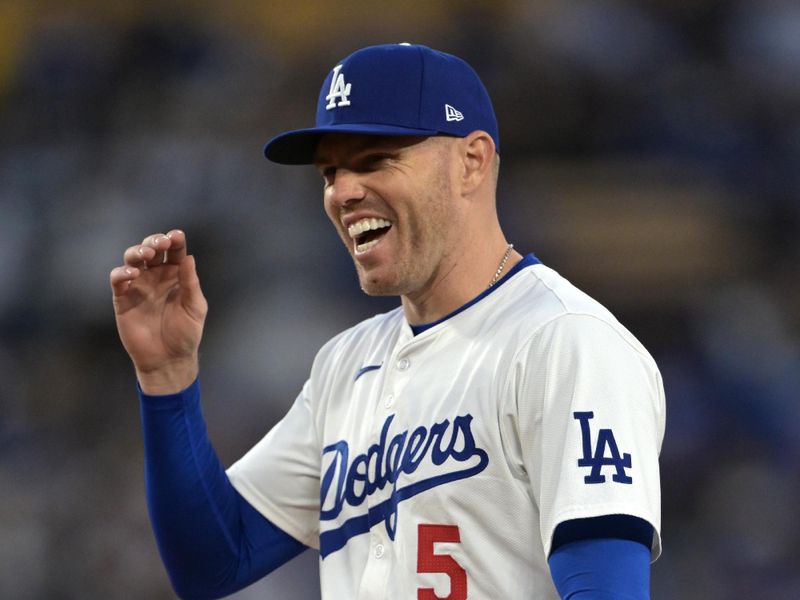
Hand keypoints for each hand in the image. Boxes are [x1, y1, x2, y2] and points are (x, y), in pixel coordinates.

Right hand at [109, 230, 207, 393]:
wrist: (168, 359)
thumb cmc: (186, 333)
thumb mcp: (195, 307)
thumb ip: (190, 283)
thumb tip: (189, 258)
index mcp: (176, 275)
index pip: (175, 251)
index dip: (174, 240)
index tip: (175, 236)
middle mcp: (157, 276)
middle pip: (151, 249)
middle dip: (154, 242)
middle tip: (160, 244)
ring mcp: (139, 285)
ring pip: (132, 259)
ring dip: (137, 252)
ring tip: (145, 255)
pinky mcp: (123, 298)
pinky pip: (118, 279)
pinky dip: (122, 272)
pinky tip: (132, 273)